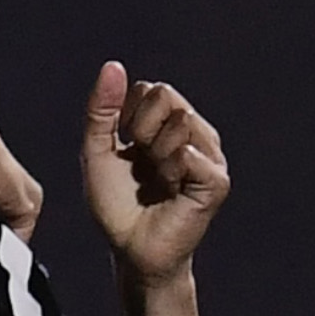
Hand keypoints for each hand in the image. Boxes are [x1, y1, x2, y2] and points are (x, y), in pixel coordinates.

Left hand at [82, 63, 229, 284]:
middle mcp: (194, 133)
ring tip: (157, 180)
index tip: (126, 149)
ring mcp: (209, 156)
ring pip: (180, 121)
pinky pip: (188, 153)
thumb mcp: (97, 151)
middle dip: (141, 128)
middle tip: (143, 163)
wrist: (131, 250)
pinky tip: (170, 191)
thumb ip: (102, 109)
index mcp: (169, 123)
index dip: (127, 117)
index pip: (150, 88)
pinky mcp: (216, 181)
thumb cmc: (117, 205)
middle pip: (166, 94)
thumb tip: (113, 65)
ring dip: (155, 153)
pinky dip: (169, 171)